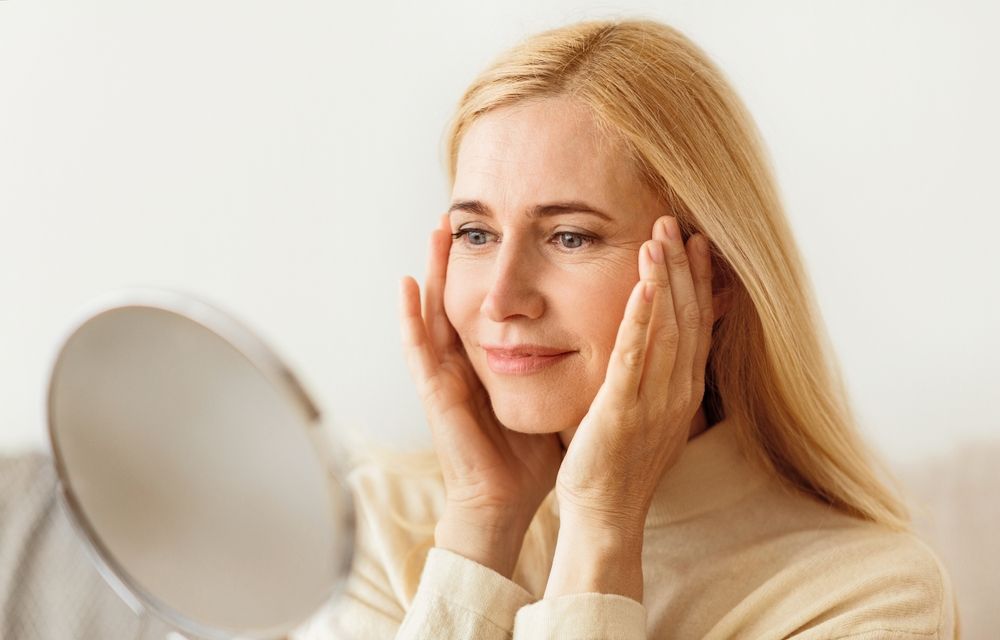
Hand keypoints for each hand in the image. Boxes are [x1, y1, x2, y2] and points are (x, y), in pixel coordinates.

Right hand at [398, 213, 563, 577]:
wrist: (508, 501)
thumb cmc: (531, 455)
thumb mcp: (557, 398)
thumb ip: (574, 368)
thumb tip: (615, 337)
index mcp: (493, 362)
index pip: (492, 304)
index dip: (496, 268)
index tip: (509, 229)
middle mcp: (466, 362)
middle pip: (461, 296)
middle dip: (462, 255)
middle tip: (466, 212)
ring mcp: (446, 375)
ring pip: (435, 310)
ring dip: (435, 269)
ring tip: (438, 229)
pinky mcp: (436, 393)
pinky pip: (418, 349)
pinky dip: (409, 316)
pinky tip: (407, 283)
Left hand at [547, 215, 713, 597]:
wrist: (605, 512)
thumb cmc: (619, 462)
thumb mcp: (648, 411)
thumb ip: (656, 373)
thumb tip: (660, 341)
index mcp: (683, 389)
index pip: (698, 323)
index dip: (699, 280)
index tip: (696, 242)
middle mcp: (677, 391)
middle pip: (688, 317)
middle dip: (684, 267)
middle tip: (675, 222)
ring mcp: (654, 401)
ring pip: (667, 329)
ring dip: (665, 280)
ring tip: (660, 237)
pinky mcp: (622, 411)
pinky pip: (635, 358)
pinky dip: (640, 320)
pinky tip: (642, 287)